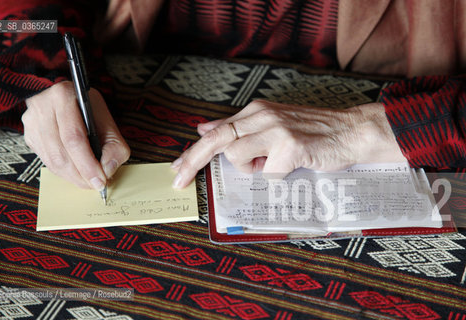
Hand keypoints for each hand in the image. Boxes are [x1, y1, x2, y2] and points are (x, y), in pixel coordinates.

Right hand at [23, 81, 129, 188]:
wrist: (63, 94)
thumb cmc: (86, 108)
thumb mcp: (106, 119)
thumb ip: (113, 145)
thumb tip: (107, 171)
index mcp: (63, 97)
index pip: (74, 138)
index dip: (88, 164)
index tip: (101, 180)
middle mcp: (42, 108)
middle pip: (60, 153)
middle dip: (81, 175)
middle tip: (95, 185)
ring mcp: (32, 123)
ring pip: (51, 160)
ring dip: (72, 176)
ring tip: (88, 181)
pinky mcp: (29, 135)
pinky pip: (46, 161)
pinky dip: (63, 172)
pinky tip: (75, 173)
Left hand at [171, 100, 406, 187]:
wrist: (351, 132)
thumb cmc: (312, 133)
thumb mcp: (271, 124)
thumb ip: (238, 128)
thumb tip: (204, 127)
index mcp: (255, 111)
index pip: (216, 131)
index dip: (193, 151)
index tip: (177, 168)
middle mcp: (262, 116)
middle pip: (216, 140)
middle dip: (193, 161)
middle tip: (178, 179)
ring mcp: (276, 130)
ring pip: (238, 158)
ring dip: (252, 169)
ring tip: (275, 162)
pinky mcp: (291, 147)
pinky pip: (269, 173)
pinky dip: (277, 175)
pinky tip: (293, 164)